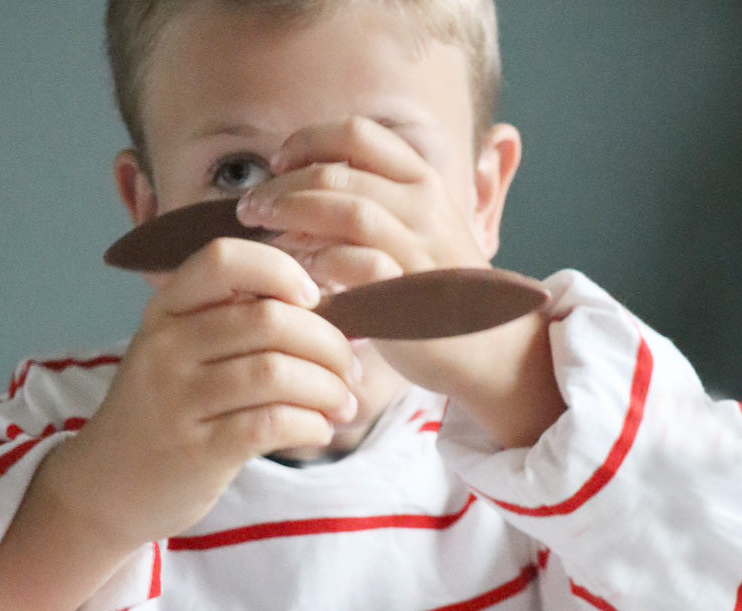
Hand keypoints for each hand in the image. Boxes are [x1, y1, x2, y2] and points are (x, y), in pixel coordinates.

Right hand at [62, 237, 359, 546]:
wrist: (108, 487)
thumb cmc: (167, 414)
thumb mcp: (181, 354)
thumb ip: (236, 325)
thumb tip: (332, 308)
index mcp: (166, 311)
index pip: (224, 260)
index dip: (282, 270)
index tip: (316, 299)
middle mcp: (166, 348)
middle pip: (269, 320)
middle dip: (329, 344)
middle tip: (351, 370)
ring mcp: (177, 400)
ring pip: (277, 373)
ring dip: (329, 389)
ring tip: (344, 405)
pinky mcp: (196, 451)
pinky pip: (272, 424)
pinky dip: (312, 425)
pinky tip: (320, 430)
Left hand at [235, 118, 562, 445]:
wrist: (490, 345)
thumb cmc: (438, 290)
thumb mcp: (413, 232)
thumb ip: (369, 206)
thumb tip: (300, 194)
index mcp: (422, 181)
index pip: (357, 134)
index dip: (308, 141)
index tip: (277, 163)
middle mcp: (425, 207)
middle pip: (340, 173)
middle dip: (284, 186)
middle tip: (251, 207)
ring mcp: (421, 250)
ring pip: (350, 212)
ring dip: (297, 217)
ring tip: (266, 232)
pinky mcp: (414, 295)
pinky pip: (363, 265)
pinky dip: (327, 263)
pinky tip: (305, 272)